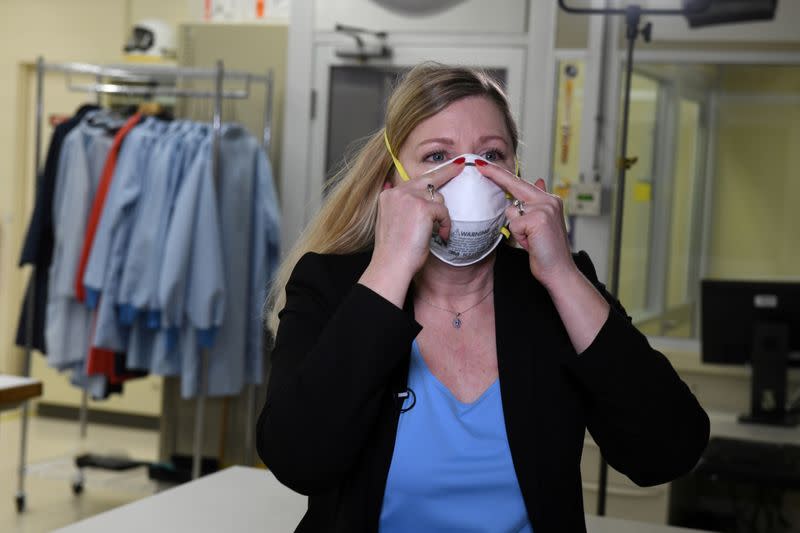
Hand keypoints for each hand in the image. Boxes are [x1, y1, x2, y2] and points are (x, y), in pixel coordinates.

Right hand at [362, 159, 462, 303]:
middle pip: (429, 178)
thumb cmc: (393, 250)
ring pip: (438, 197)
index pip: (415, 181)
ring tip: (437, 231)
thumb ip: (397, 205)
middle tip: (462, 165)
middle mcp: (398, 192)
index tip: (448, 166)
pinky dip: (446, 224)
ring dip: (442, 215)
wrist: (391, 264)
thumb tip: (392, 185)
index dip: (433, 175)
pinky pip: (443, 211)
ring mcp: (409, 198)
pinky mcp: (422, 208)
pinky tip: (441, 235)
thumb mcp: (389, 221)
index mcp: (388, 194)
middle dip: (448, 172)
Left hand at [477, 161, 576, 288]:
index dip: (502, 174)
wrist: (559, 270)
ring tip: (531, 239)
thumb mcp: (542, 223)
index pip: (521, 183)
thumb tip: (538, 181)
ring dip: (516, 229)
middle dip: (495, 174)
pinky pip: (514, 224)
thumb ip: (537, 204)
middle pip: (515, 185)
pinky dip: (519, 237)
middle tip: (478, 164)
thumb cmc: (547, 250)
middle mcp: (548, 200)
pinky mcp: (537, 219)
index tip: (485, 165)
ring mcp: (544, 208)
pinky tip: (532, 243)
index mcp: (549, 199)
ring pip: (511, 211)